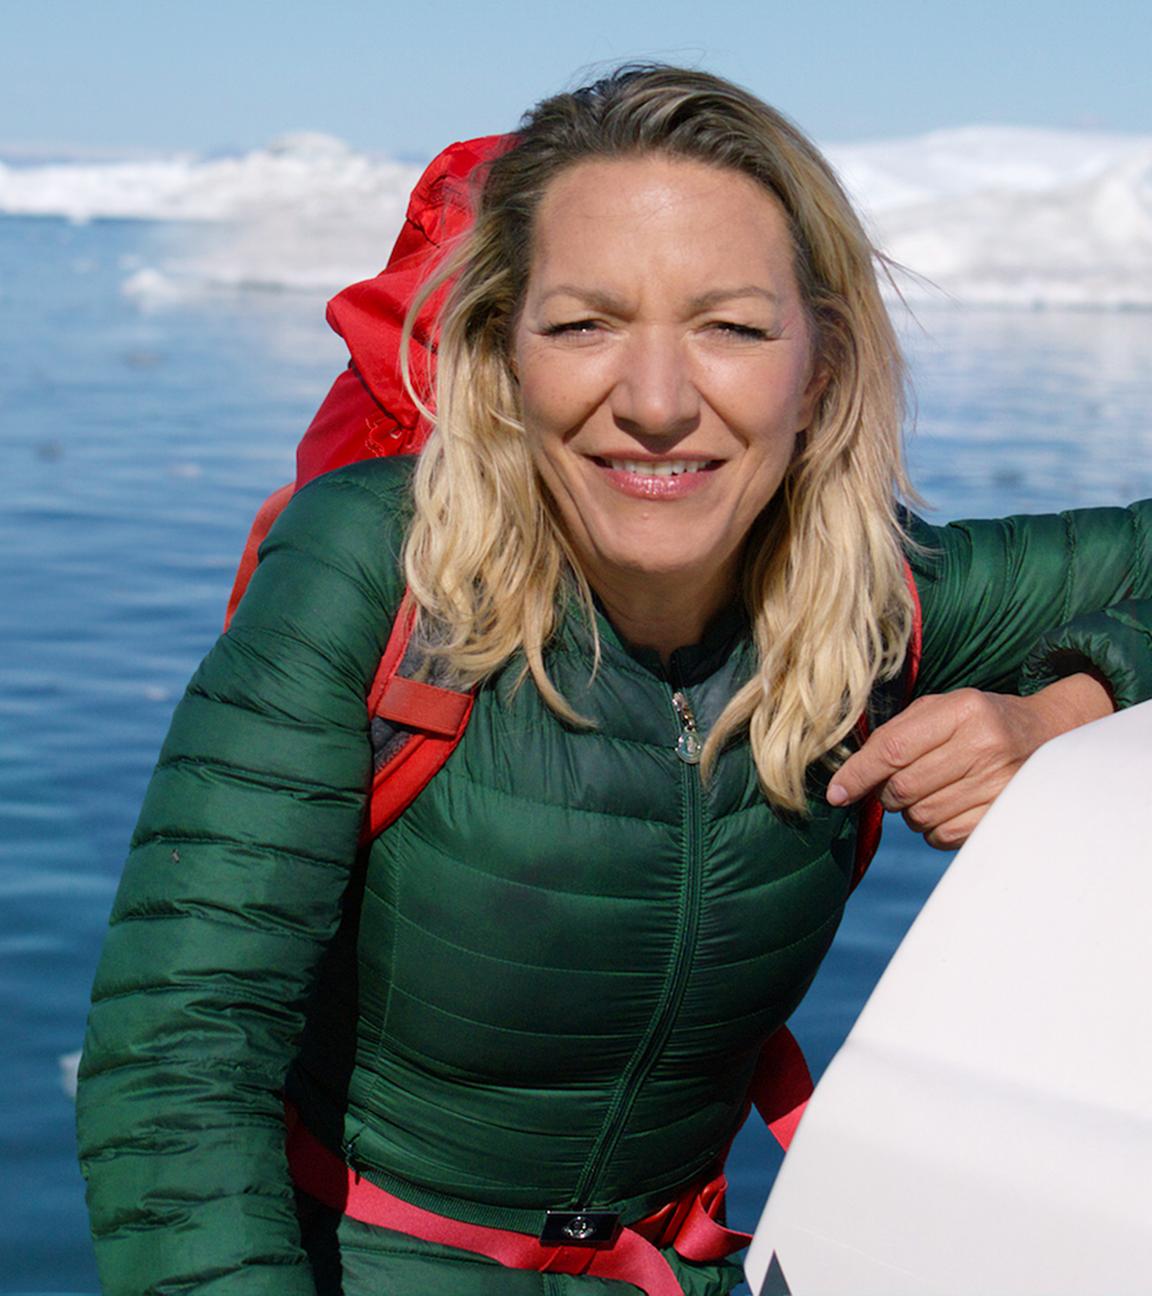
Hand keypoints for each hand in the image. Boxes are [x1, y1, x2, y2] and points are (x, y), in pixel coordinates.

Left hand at [826, 674, 1113, 849]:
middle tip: (898, 784)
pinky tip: (949, 807)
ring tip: (931, 791)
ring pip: (921, 816)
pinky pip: (944, 836)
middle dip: (887, 793)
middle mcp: (985, 745)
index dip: (857, 774)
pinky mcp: (1006, 814)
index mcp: (963, 710)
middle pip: (903, 788)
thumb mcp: (943, 709)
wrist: (1051, 735)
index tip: (835, 794)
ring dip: (911, 812)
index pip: (893, 749)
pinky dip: (933, 829)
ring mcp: (1000, 783)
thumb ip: (896, 734)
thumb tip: (848, 779)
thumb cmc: (980, 721)